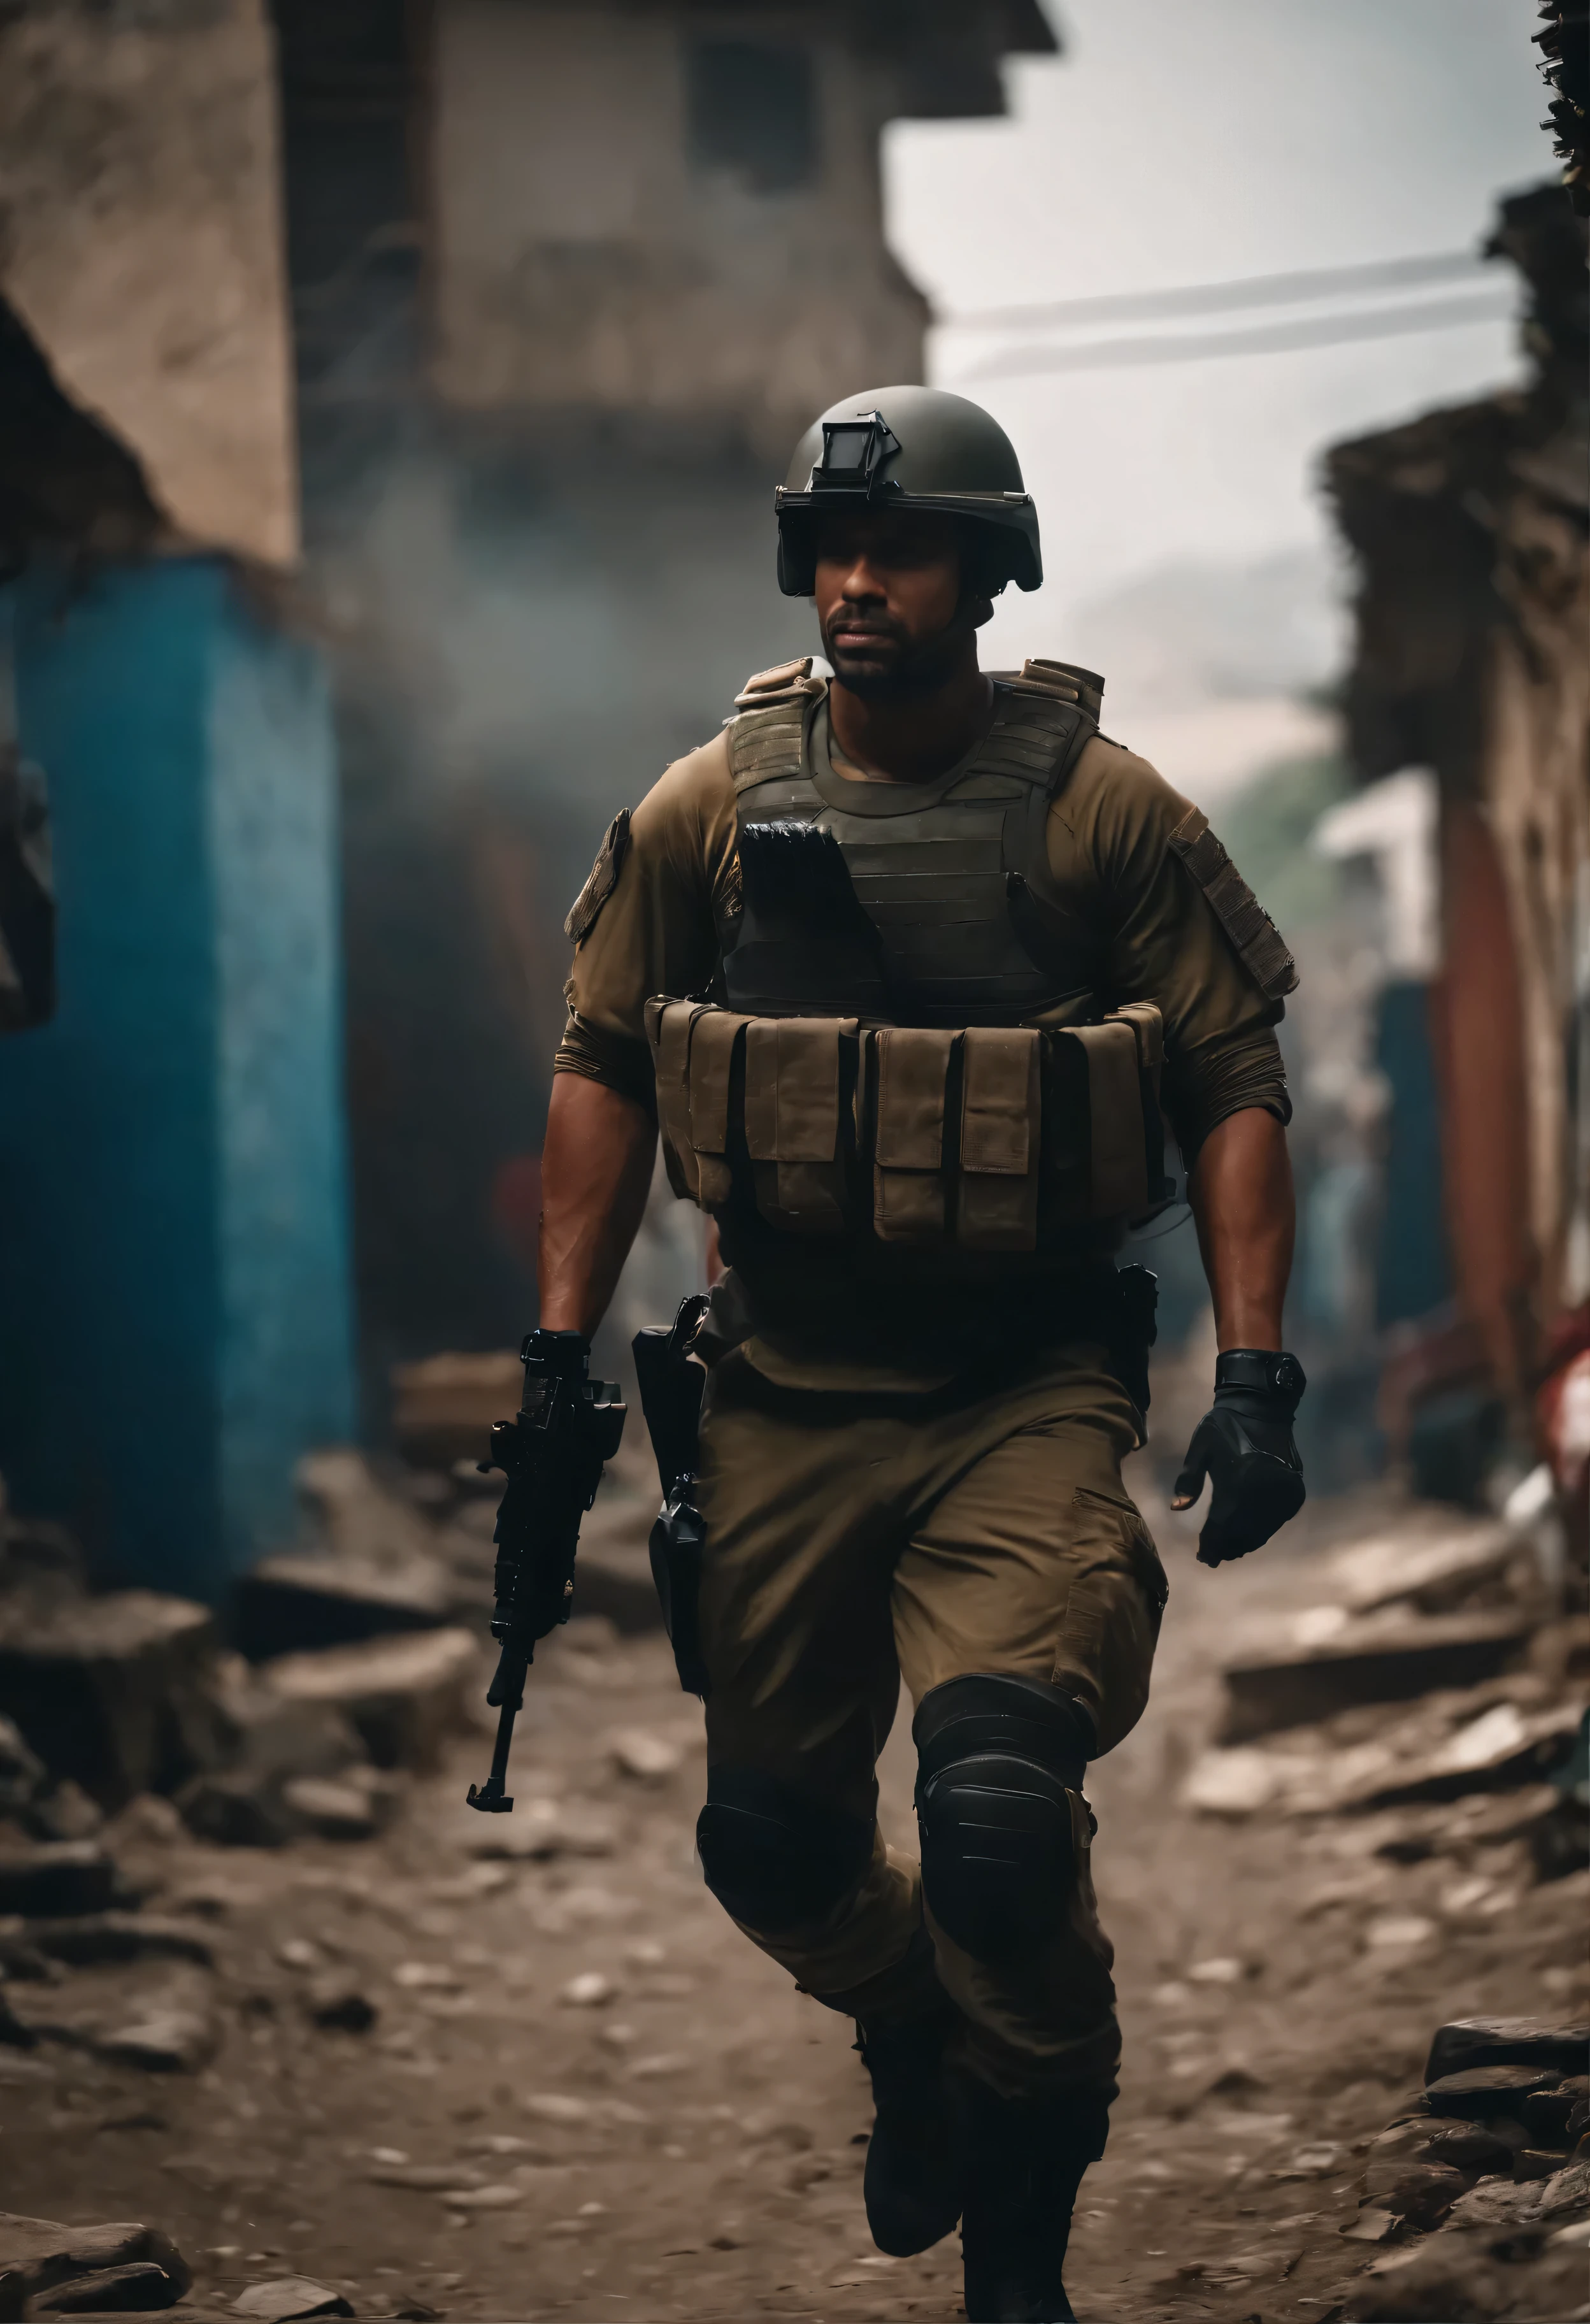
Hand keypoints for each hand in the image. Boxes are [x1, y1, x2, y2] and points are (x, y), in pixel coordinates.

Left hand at [1173, 1351, 1305, 1567]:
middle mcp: (1264, 1490)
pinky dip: (1261, 1531)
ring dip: (1244, 1543)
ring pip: (1261, 1531)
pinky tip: (1247, 1535)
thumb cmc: (1224, 1427)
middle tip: (1212, 1558)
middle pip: (1242, 1533)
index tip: (1203, 1557)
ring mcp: (1283, 1492)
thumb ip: (1189, 1480)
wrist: (1262, 1408)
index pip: (1222, 1524)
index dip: (1211, 1544)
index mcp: (1238, 1479)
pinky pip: (1276, 1522)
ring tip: (1228, 1550)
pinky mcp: (1295, 1492)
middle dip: (1226, 1548)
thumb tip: (1177, 1509)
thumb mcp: (1200, 1448)